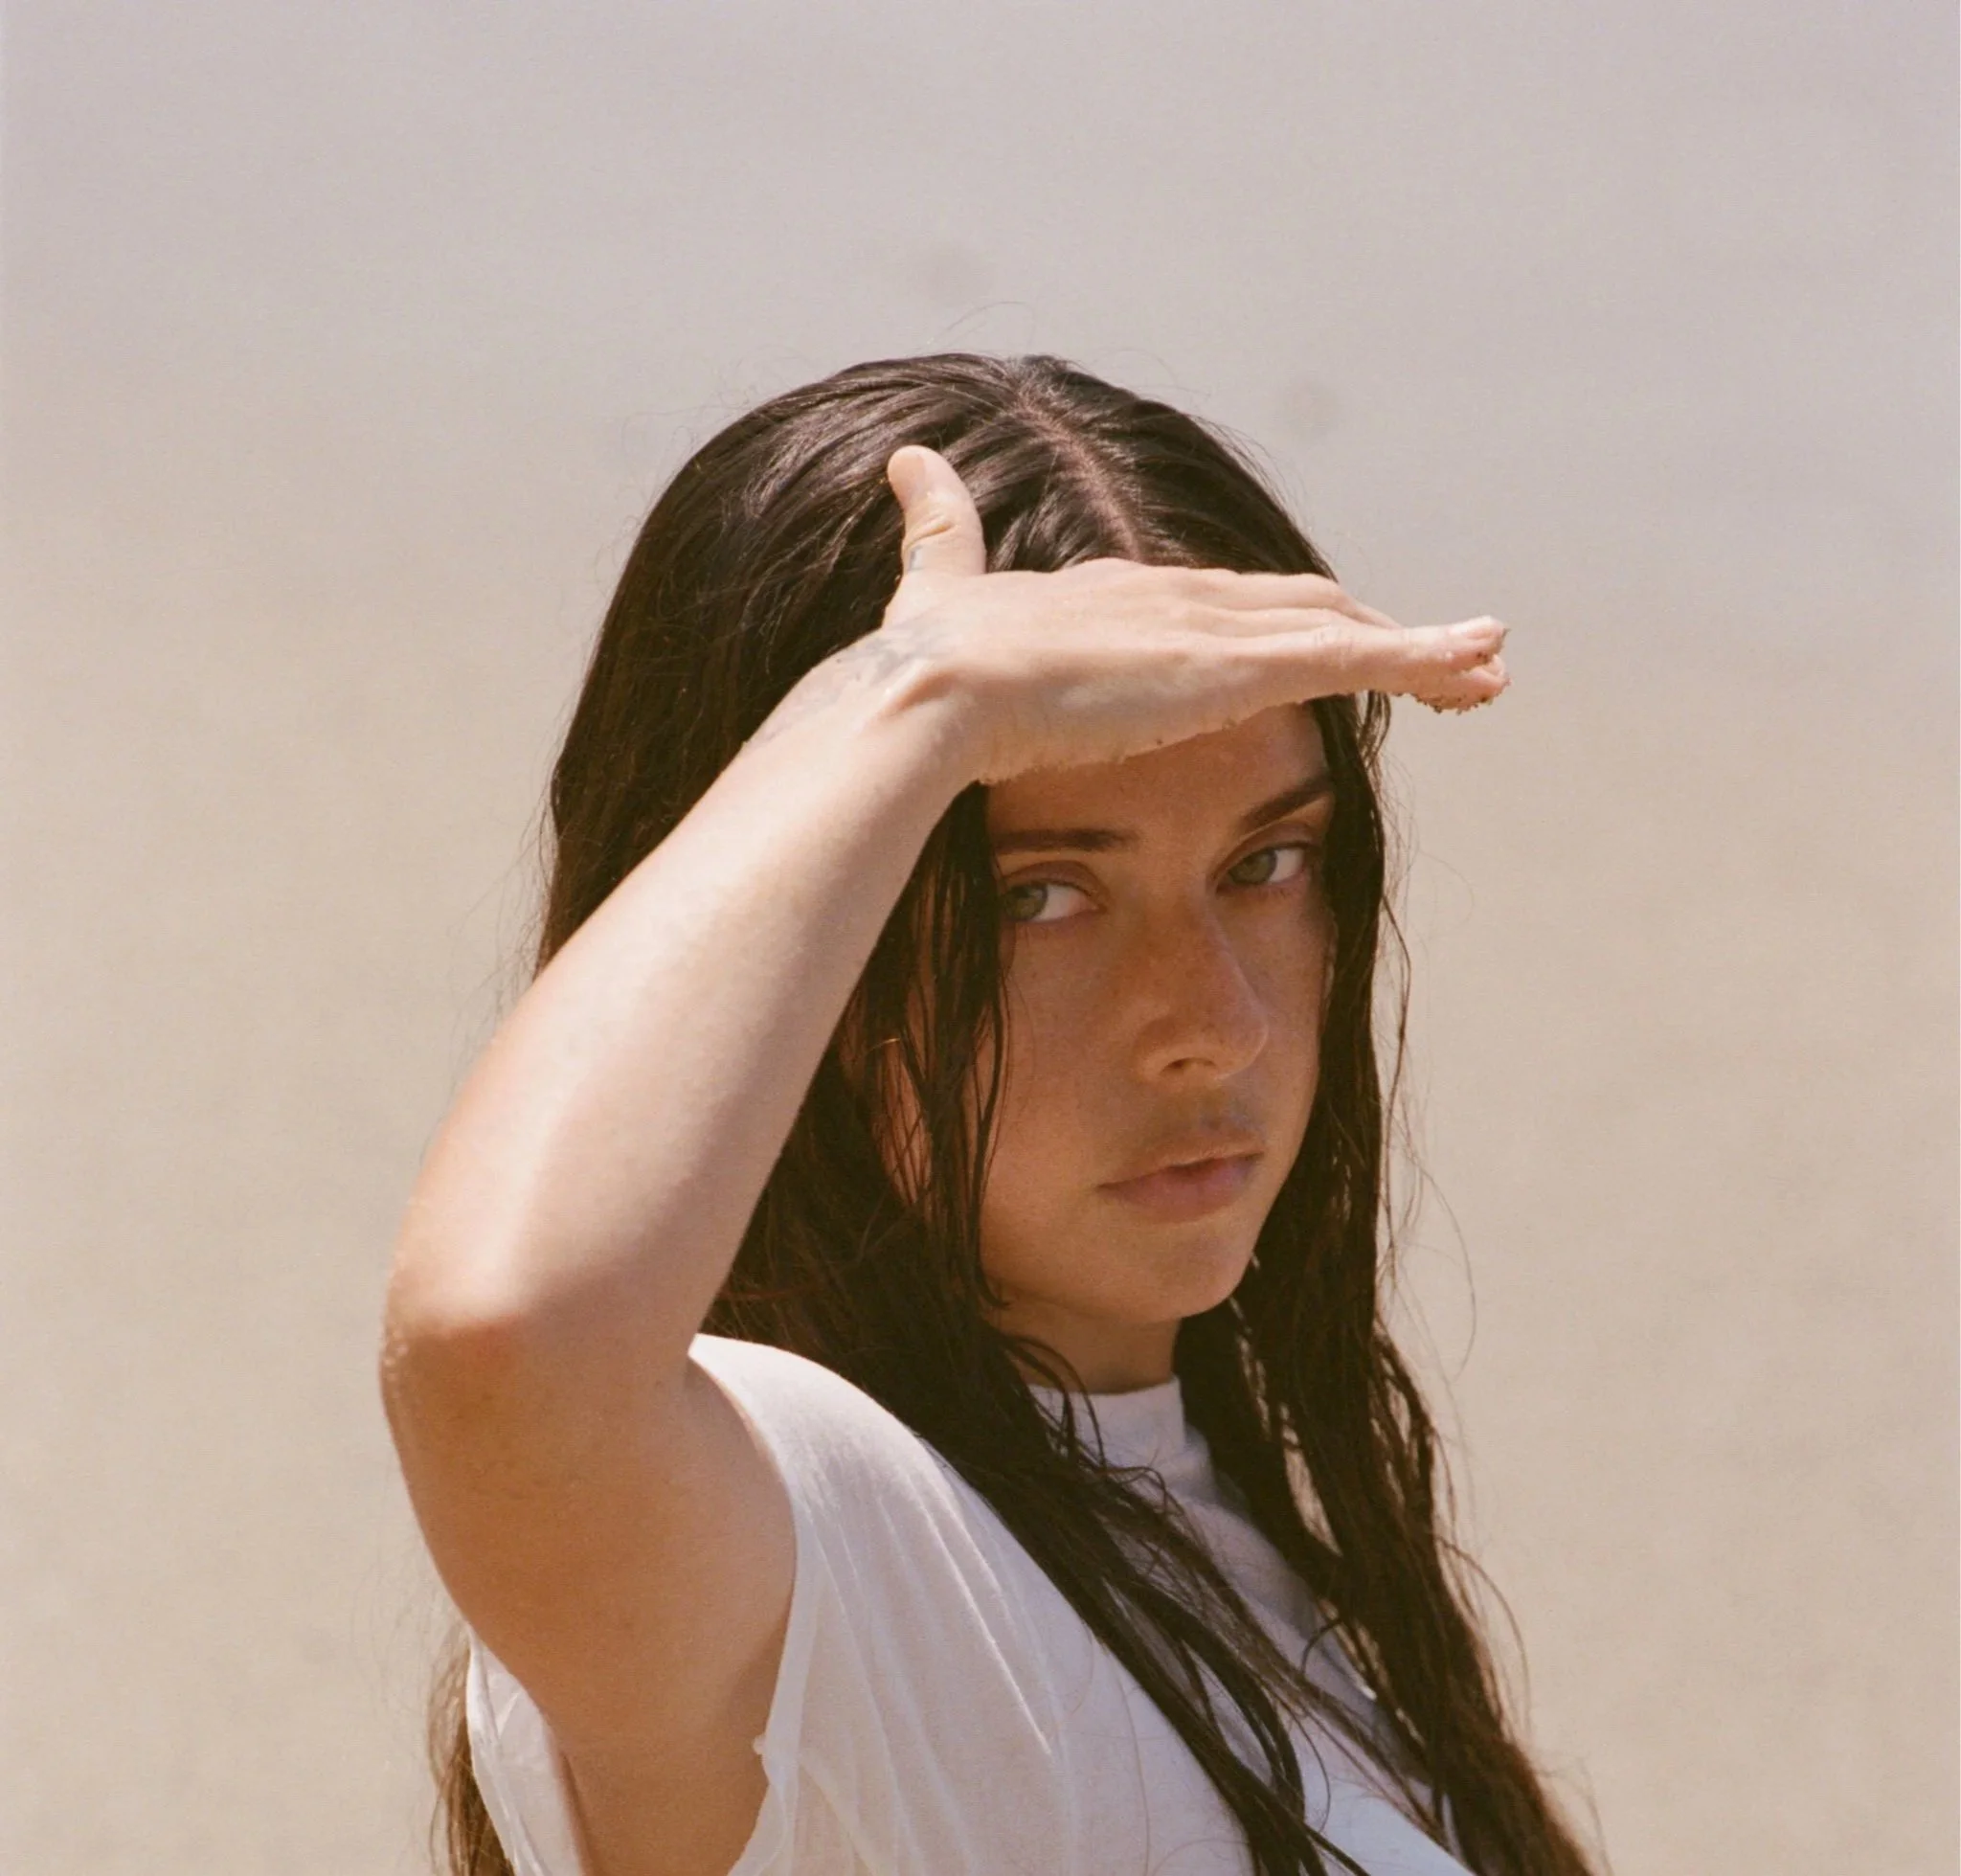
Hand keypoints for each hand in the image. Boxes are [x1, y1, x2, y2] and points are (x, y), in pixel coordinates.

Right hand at [876, 445, 1508, 783]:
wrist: (941, 684)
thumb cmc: (936, 654)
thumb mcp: (941, 583)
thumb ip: (939, 527)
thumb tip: (907, 461)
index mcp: (1127, 594)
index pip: (1234, 603)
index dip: (1294, 621)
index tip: (1335, 642)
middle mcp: (1183, 596)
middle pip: (1305, 606)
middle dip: (1374, 631)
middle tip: (1441, 656)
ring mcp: (1214, 627)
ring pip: (1346, 628)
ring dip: (1423, 649)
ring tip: (1487, 671)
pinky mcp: (1238, 662)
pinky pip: (1357, 660)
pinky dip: (1424, 660)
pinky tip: (1476, 676)